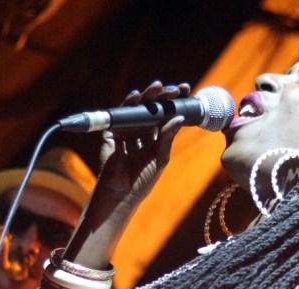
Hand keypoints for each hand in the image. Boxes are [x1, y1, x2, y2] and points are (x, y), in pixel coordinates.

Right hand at [97, 81, 190, 201]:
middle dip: (163, 96)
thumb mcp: (160, 157)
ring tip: (158, 87)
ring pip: (138, 107)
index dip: (175, 102)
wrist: (122, 192)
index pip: (166, 114)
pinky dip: (128, 103)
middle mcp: (141, 130)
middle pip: (153, 107)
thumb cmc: (143, 179)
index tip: (186, 91)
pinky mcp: (112, 131)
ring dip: (148, 95)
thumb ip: (167, 137)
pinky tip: (136, 96)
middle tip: (174, 89)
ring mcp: (127, 129)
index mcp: (155, 136)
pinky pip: (120, 113)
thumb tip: (179, 117)